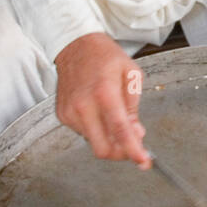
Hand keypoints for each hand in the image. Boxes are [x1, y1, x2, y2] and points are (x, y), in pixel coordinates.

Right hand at [54, 32, 150, 166]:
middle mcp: (83, 105)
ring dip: (108, 138)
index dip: (133, 151)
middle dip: (120, 152)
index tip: (143, 161)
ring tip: (114, 118)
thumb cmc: (105, 57)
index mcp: (104, 92)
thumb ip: (134, 108)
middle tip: (132, 144)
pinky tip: (99, 112)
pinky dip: (96, 130)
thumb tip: (136, 134)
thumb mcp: (131, 75)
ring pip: (93, 143)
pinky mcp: (62, 115)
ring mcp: (70, 112)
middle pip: (102, 148)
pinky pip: (84, 133)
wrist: (75, 45)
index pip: (120, 131)